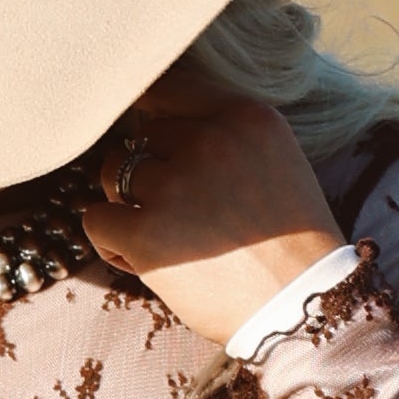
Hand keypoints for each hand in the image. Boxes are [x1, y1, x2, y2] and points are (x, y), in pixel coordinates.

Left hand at [77, 66, 341, 349]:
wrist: (302, 308)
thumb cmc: (288, 242)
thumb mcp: (275, 160)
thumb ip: (222, 133)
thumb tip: (149, 120)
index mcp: (246, 117)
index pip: (170, 90)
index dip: (154, 120)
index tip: (158, 148)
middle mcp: (209, 142)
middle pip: (141, 138)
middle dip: (149, 174)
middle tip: (179, 216)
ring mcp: (175, 186)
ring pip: (113, 174)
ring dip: (128, 206)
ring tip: (165, 238)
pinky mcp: (147, 234)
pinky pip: (96, 220)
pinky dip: (112, 243)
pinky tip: (144, 261)